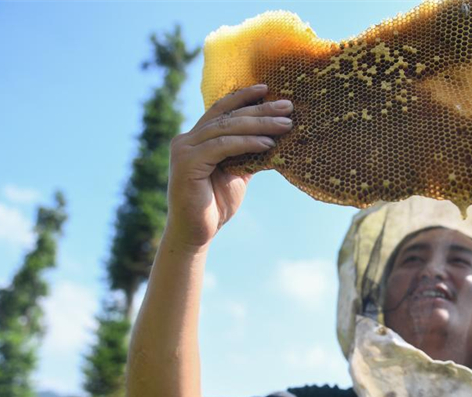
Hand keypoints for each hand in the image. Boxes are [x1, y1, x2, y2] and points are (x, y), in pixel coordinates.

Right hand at [165, 84, 292, 250]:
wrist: (197, 234)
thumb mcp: (238, 173)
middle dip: (260, 109)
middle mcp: (186, 139)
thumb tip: (276, 137)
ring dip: (259, 124)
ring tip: (285, 124)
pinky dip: (247, 143)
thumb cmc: (215, 205)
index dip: (243, 97)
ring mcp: (184, 150)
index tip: (267, 88)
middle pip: (228, 116)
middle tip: (287, 106)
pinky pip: (222, 146)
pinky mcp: (187, 164)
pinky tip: (268, 143)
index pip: (221, 110)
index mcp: (196, 138)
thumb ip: (249, 153)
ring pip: (227, 129)